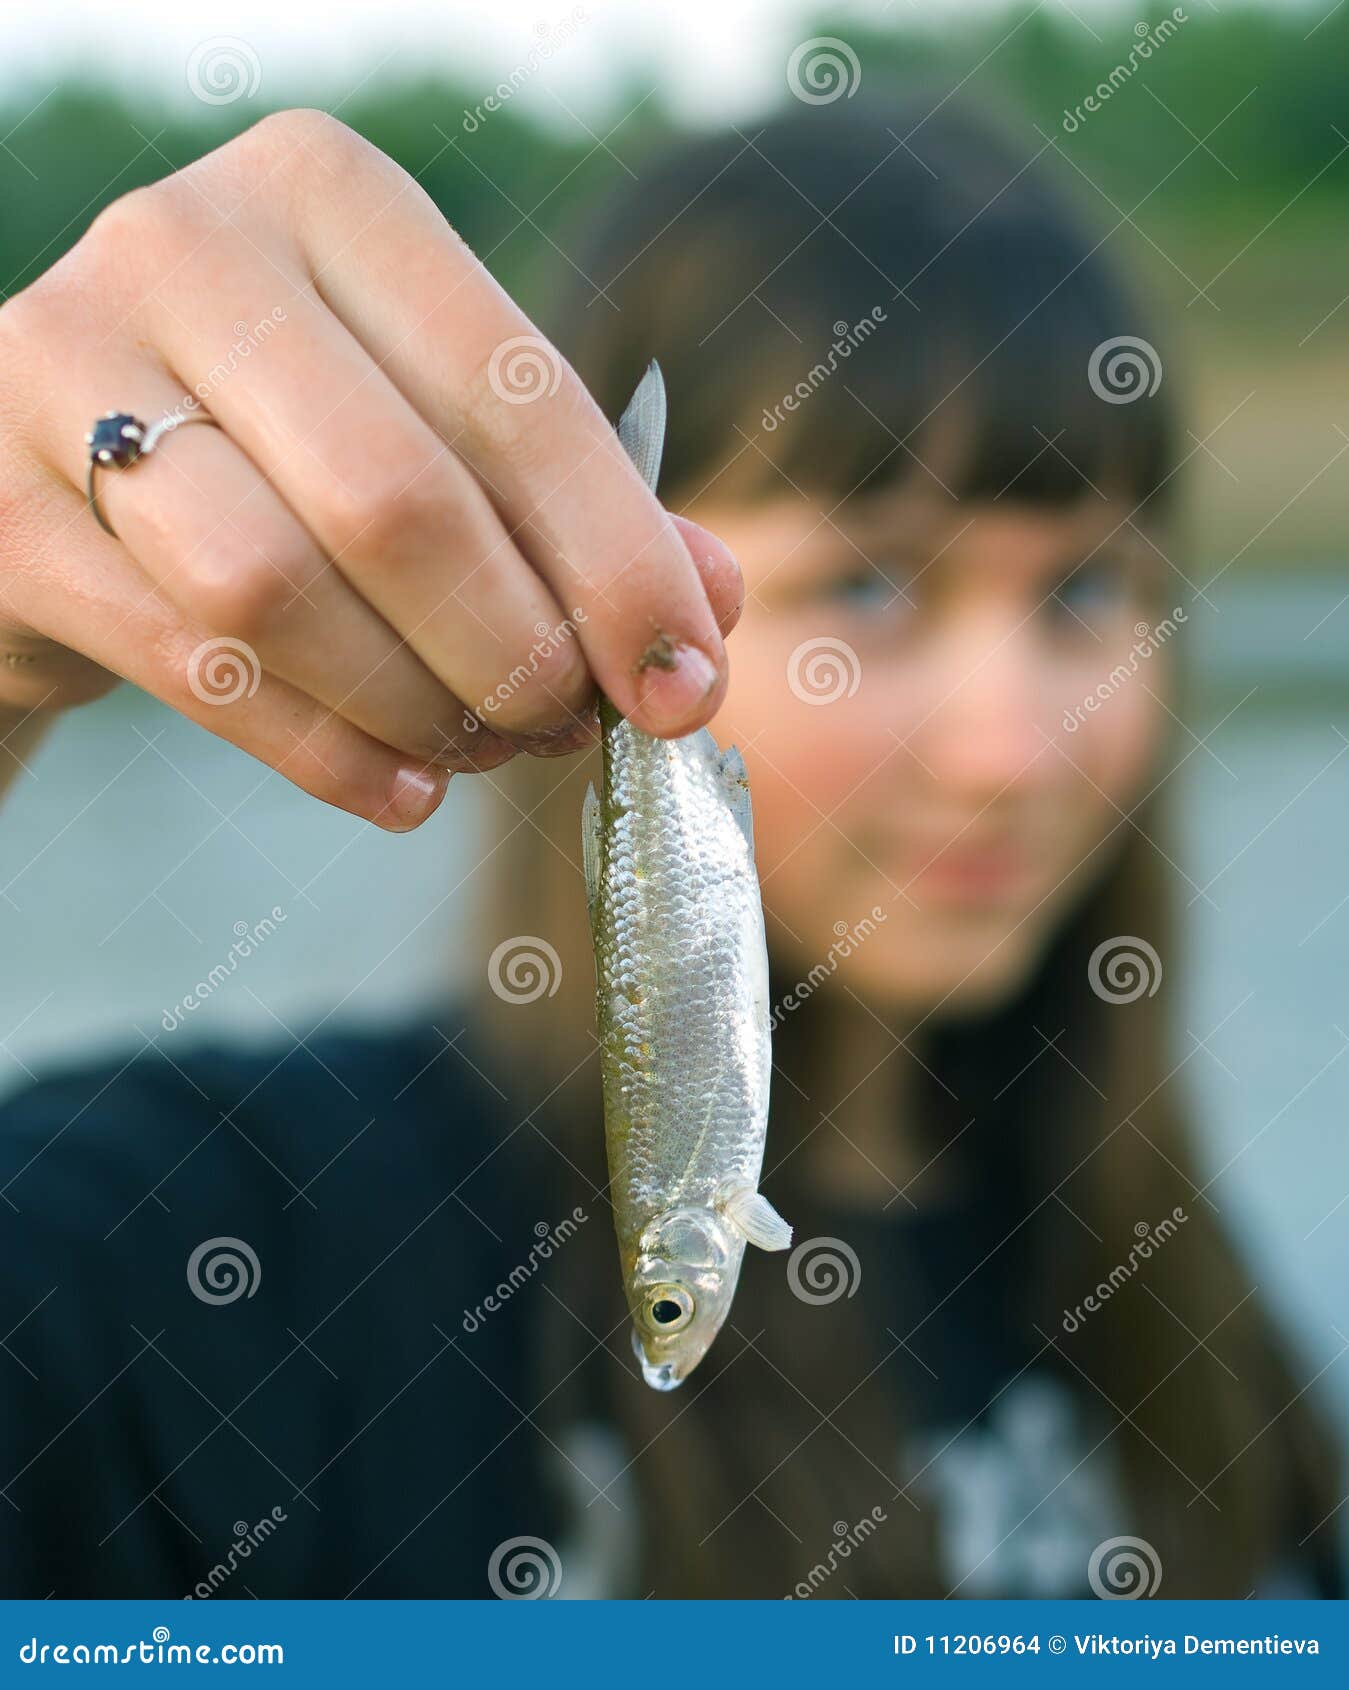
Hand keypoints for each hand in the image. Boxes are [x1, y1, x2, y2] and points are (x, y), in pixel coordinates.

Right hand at [0, 109, 740, 828]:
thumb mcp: (434, 427)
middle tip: (569, 727)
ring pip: (275, 586)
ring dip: (414, 704)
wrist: (55, 462)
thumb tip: (710, 610)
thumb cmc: (289, 441)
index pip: (515, 393)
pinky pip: (192, 666)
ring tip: (480, 751)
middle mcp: (190, 249)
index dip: (619, 561)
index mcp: (330, 195)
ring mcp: (65, 367)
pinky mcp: (0, 510)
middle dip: (516, 649)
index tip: (685, 684)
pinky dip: (323, 752)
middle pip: (396, 499)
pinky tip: (401, 790)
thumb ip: (571, 505)